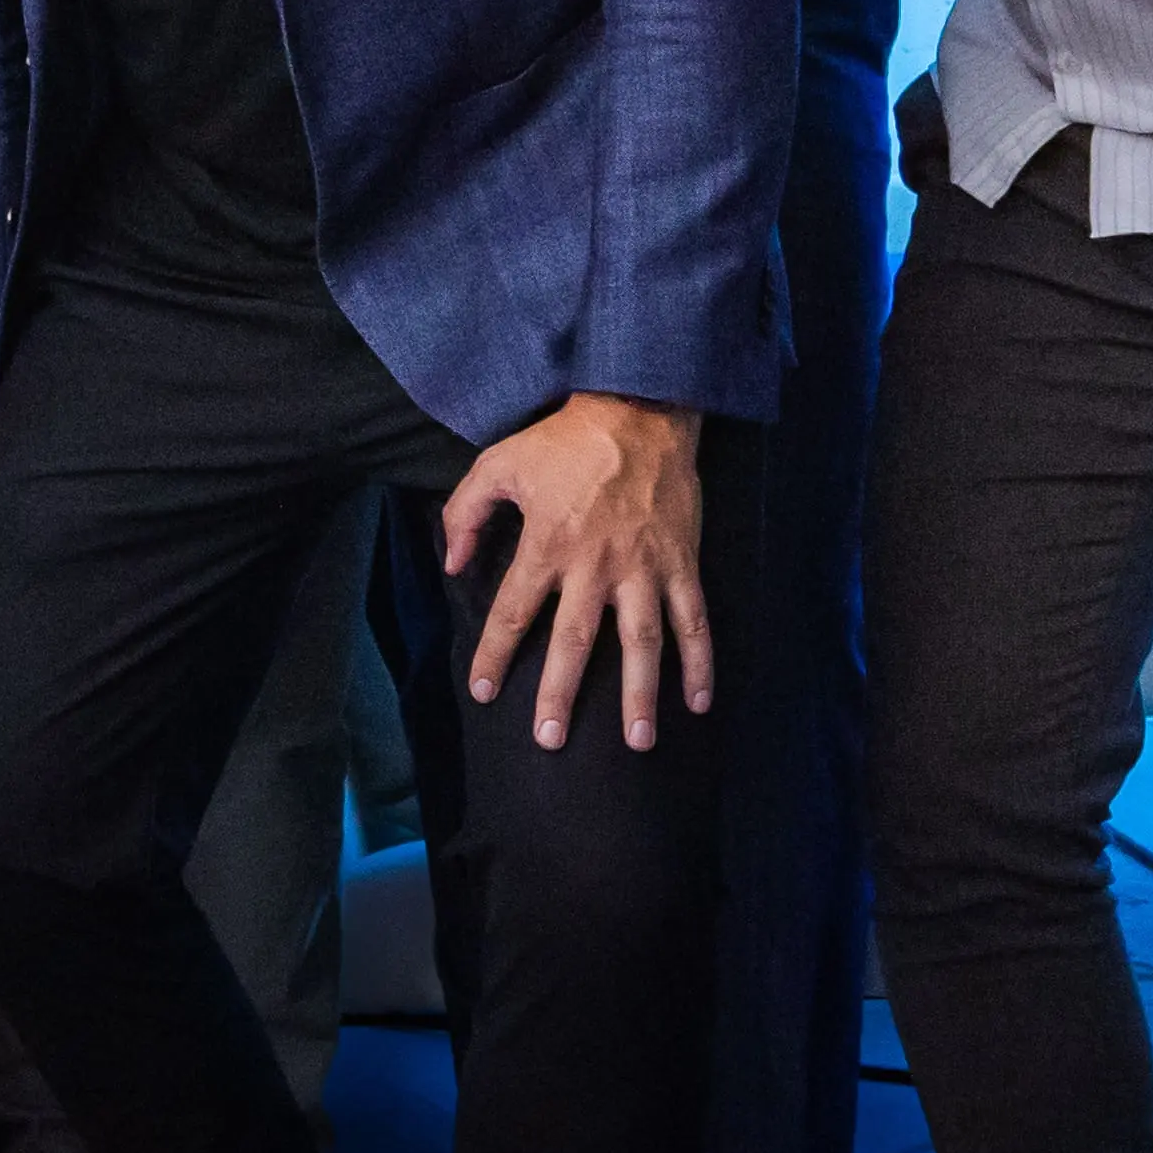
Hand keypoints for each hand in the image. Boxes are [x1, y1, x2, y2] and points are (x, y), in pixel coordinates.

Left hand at [439, 393, 710, 750]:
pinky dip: (700, 662)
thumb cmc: (563, 440)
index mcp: (547, 544)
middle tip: (550, 740)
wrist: (638, 410)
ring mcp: (643, 568)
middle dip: (560, 692)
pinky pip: (694, 620)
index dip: (495, 653)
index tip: (483, 691)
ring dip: (639, 694)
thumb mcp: (498, 464)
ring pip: (641, 642)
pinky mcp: (680, 562)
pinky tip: (698, 702)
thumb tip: (452, 563)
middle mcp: (594, 565)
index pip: (512, 611)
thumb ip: (466, 513)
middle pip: (574, 641)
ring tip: (638, 742)